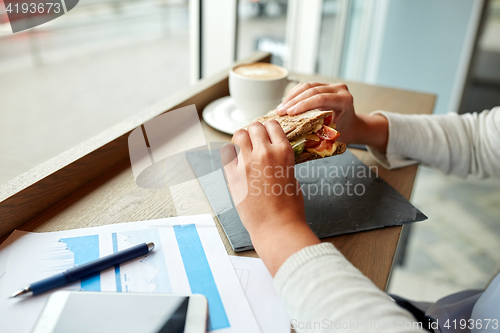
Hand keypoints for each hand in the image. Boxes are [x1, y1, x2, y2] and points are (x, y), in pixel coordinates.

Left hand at [221, 121, 319, 275]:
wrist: (276, 227)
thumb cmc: (289, 207)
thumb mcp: (292, 176)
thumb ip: (282, 160)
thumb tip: (274, 153)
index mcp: (283, 152)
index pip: (272, 125)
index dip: (269, 128)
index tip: (267, 133)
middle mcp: (264, 153)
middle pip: (254, 127)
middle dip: (255, 131)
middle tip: (255, 141)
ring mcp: (246, 163)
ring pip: (238, 134)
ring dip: (241, 138)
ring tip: (243, 148)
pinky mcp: (233, 175)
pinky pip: (226, 153)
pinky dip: (230, 153)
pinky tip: (235, 160)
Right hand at [277, 82, 388, 152]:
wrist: (351, 125)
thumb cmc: (343, 131)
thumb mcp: (333, 132)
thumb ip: (319, 128)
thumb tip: (298, 130)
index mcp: (345, 100)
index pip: (321, 98)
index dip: (303, 105)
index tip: (290, 113)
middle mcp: (339, 89)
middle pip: (312, 90)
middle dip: (294, 101)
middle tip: (281, 111)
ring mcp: (331, 85)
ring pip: (307, 86)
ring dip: (292, 97)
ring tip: (280, 108)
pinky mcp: (323, 85)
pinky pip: (306, 86)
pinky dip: (294, 94)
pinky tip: (285, 102)